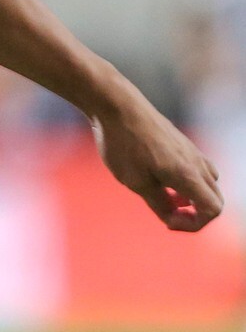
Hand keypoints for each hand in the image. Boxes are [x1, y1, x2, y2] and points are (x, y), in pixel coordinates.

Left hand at [93, 95, 223, 231]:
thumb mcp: (136, 182)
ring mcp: (192, 151)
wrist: (117, 107)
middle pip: (214, 199)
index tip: (166, 221)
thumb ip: (159, 203)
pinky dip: (186, 182)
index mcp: (189, 174)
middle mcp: (197, 162)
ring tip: (162, 196)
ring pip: (207, 184)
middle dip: (194, 214)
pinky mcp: (183, 143)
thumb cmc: (123, 145)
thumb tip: (172, 218)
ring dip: (191, 197)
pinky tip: (159, 179)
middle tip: (166, 214)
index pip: (213, 210)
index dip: (193, 224)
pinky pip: (197, 170)